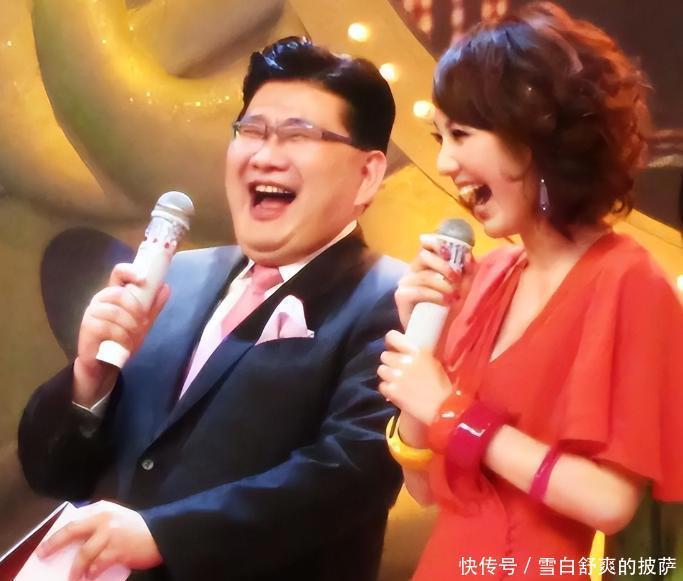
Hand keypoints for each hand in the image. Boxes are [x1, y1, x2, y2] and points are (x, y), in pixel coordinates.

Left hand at [37, 501, 162, 580]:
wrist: (162, 534)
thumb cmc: (140, 529)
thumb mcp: (119, 520)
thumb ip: (100, 526)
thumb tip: (78, 543)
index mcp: (103, 511)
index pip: (74, 522)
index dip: (58, 534)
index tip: (46, 545)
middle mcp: (104, 520)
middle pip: (72, 532)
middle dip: (54, 544)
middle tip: (42, 555)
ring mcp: (110, 535)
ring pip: (84, 553)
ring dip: (75, 568)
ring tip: (72, 578)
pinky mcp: (118, 550)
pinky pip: (98, 565)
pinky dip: (91, 573)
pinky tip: (89, 577)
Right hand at [73, 263, 169, 405]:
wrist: (105, 364)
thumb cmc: (123, 339)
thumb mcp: (143, 322)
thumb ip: (153, 305)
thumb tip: (166, 287)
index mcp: (114, 293)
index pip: (118, 273)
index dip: (130, 271)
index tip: (144, 278)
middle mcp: (100, 299)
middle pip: (118, 293)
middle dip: (135, 309)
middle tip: (143, 324)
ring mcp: (91, 312)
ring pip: (114, 312)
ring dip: (130, 327)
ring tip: (134, 338)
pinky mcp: (86, 327)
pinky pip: (107, 327)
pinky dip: (122, 337)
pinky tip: (125, 345)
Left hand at [378, 330, 451, 425]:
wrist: (443, 408)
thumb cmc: (442, 386)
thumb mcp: (433, 362)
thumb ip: (417, 354)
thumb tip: (402, 350)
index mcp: (416, 351)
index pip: (392, 336)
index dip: (390, 342)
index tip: (393, 347)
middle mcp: (404, 361)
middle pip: (384, 355)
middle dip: (391, 362)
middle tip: (399, 369)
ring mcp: (396, 376)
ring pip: (381, 370)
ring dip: (388, 375)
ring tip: (398, 381)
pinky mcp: (392, 390)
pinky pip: (382, 385)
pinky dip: (388, 389)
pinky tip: (398, 392)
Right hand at [394, 234, 475, 329]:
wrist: (436, 334)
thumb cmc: (448, 309)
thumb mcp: (463, 287)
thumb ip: (467, 271)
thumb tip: (468, 255)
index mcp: (425, 264)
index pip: (425, 245)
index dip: (436, 242)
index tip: (449, 251)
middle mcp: (412, 271)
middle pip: (423, 256)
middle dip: (443, 266)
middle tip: (457, 278)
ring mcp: (404, 283)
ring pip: (423, 275)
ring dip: (443, 284)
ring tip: (454, 295)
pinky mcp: (401, 297)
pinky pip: (418, 291)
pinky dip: (435, 295)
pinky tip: (445, 302)